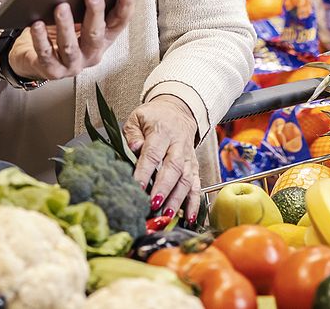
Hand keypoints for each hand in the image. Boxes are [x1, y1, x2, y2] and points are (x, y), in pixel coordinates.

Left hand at [8, 0, 133, 80]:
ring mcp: (72, 64)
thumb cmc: (59, 34)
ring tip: (61, 8)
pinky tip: (36, 25)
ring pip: (70, 46)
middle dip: (95, 12)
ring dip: (66, 26)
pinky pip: (46, 54)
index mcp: (103, 38)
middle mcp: (91, 53)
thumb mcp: (78, 19)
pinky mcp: (52, 70)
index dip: (126, 4)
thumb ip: (85, 4)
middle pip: (96, 34)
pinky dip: (41, 39)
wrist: (35, 59)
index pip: (120, 21)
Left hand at [124, 95, 201, 220]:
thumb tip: (134, 148)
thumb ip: (133, 133)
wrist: (178, 111)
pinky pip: (196, 185)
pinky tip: (189, 218)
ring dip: (177, 199)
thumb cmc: (153, 117)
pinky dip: (194, 203)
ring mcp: (188, 157)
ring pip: (186, 179)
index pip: (153, 153)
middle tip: (153, 204)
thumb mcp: (138, 117)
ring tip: (167, 214)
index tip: (137, 187)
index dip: (145, 171)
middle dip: (164, 188)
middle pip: (173, 168)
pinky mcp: (194, 166)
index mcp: (162, 131)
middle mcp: (178, 145)